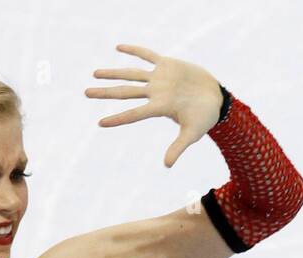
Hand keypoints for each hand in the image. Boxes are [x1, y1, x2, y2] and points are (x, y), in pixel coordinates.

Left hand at [85, 43, 223, 167]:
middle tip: (86, 93)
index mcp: (159, 107)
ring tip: (95, 73)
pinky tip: (119, 47)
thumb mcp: (192, 133)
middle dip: (106, 92)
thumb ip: (178, 147)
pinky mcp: (167, 65)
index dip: (118, 118)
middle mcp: (155, 93)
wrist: (216, 99)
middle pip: (125, 92)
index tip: (100, 124)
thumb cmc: (204, 118)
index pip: (134, 114)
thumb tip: (166, 165)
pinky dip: (135, 51)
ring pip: (131, 74)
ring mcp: (160, 78)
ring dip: (114, 72)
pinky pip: (148, 55)